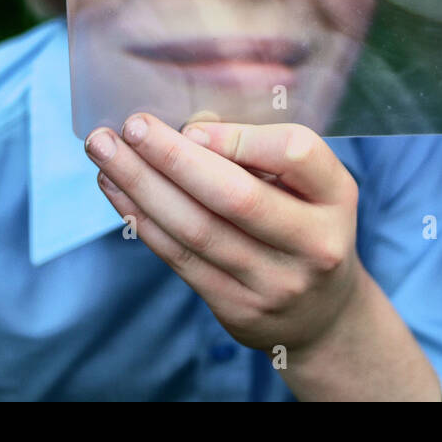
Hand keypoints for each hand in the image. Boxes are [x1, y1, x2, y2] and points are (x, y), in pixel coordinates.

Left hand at [84, 115, 361, 354]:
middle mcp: (314, 243)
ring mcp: (275, 282)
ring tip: (103, 150)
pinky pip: (180, 258)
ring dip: (142, 186)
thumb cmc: (308, 227)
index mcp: (337, 197)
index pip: (295, 154)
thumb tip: (187, 130)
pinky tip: (117, 189)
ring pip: (197, 230)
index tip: (192, 126)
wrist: (323, 315)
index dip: (240, 137)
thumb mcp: (311, 187)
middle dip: (174, 158)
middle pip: (236, 197)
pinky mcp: (236, 309)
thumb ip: (261, 155)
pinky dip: (142, 219)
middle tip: (132, 126)